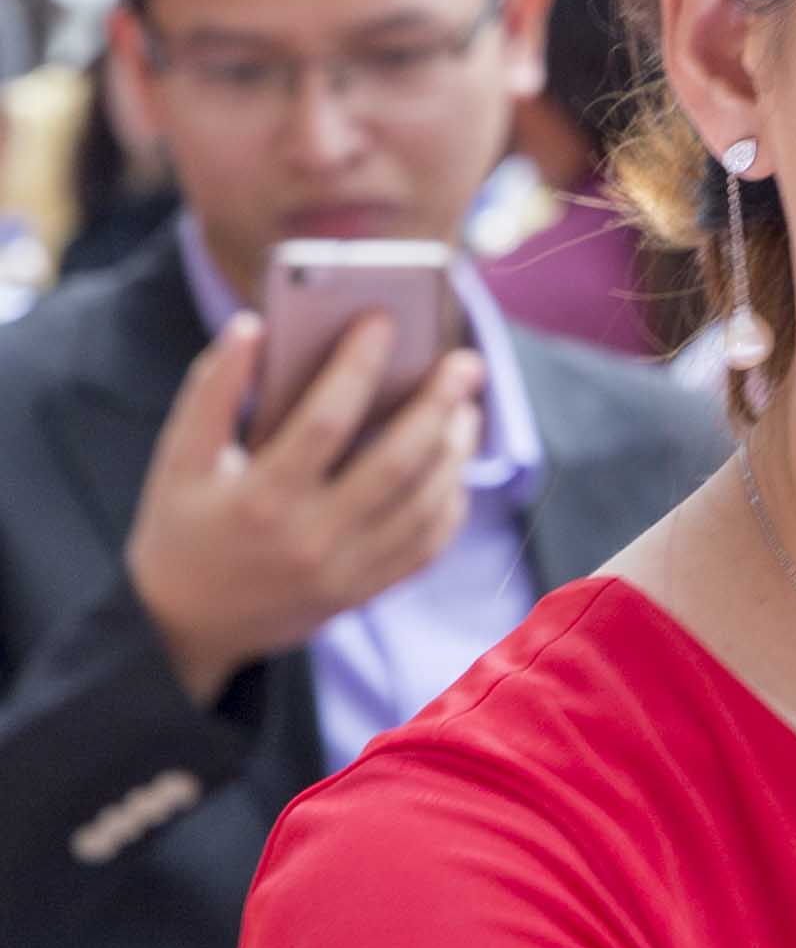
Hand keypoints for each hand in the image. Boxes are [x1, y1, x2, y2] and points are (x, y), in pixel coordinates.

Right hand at [126, 311, 483, 706]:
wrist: (182, 627)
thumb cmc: (181, 525)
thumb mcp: (179, 459)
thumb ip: (212, 389)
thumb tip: (252, 325)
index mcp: (258, 499)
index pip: (324, 422)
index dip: (357, 366)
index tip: (382, 319)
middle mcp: (308, 540)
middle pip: (396, 464)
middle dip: (437, 406)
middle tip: (465, 362)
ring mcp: (341, 573)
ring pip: (423, 508)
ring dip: (455, 453)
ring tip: (465, 409)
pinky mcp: (361, 593)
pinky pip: (425, 548)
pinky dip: (450, 505)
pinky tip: (454, 467)